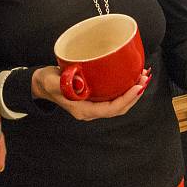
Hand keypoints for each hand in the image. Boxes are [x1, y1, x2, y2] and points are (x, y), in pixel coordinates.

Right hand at [31, 66, 151, 120]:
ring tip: (142, 76)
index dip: (126, 99)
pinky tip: (130, 76)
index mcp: (83, 110)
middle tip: (144, 78)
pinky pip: (113, 96)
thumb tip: (74, 83)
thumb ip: (61, 84)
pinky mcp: (95, 96)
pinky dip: (124, 87)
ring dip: (132, 91)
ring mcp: (93, 104)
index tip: (137, 87)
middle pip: (119, 108)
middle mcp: (90, 110)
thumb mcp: (51, 82)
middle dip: (134, 95)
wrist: (41, 84)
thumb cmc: (46, 82)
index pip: (110, 109)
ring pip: (118, 102)